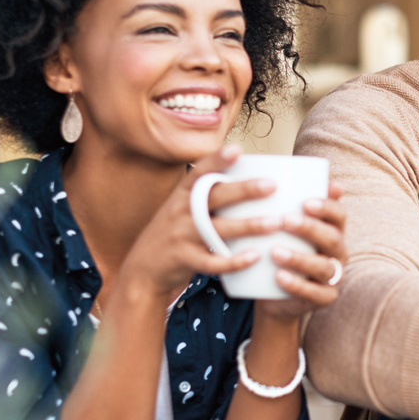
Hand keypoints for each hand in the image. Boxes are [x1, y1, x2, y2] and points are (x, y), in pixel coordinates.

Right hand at [112, 145, 272, 299]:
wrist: (143, 270)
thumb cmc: (175, 235)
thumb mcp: (183, 210)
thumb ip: (208, 197)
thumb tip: (250, 181)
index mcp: (182, 195)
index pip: (199, 172)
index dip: (217, 160)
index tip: (237, 149)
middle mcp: (180, 211)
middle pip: (214, 197)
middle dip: (243, 190)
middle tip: (271, 185)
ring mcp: (180, 235)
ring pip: (217, 229)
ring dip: (248, 225)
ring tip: (275, 222)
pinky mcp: (183, 259)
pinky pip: (212, 261)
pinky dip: (234, 260)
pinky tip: (255, 256)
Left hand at [253, 182, 347, 320]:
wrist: (274, 294)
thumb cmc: (278, 251)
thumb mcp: (281, 229)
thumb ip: (283, 205)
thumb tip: (279, 171)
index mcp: (332, 230)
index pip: (339, 214)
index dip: (326, 207)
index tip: (304, 201)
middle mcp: (338, 252)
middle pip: (332, 238)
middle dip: (310, 228)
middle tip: (284, 221)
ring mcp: (333, 277)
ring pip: (324, 267)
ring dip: (300, 258)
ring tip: (275, 252)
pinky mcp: (324, 298)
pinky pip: (315, 293)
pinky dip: (297, 285)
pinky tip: (278, 276)